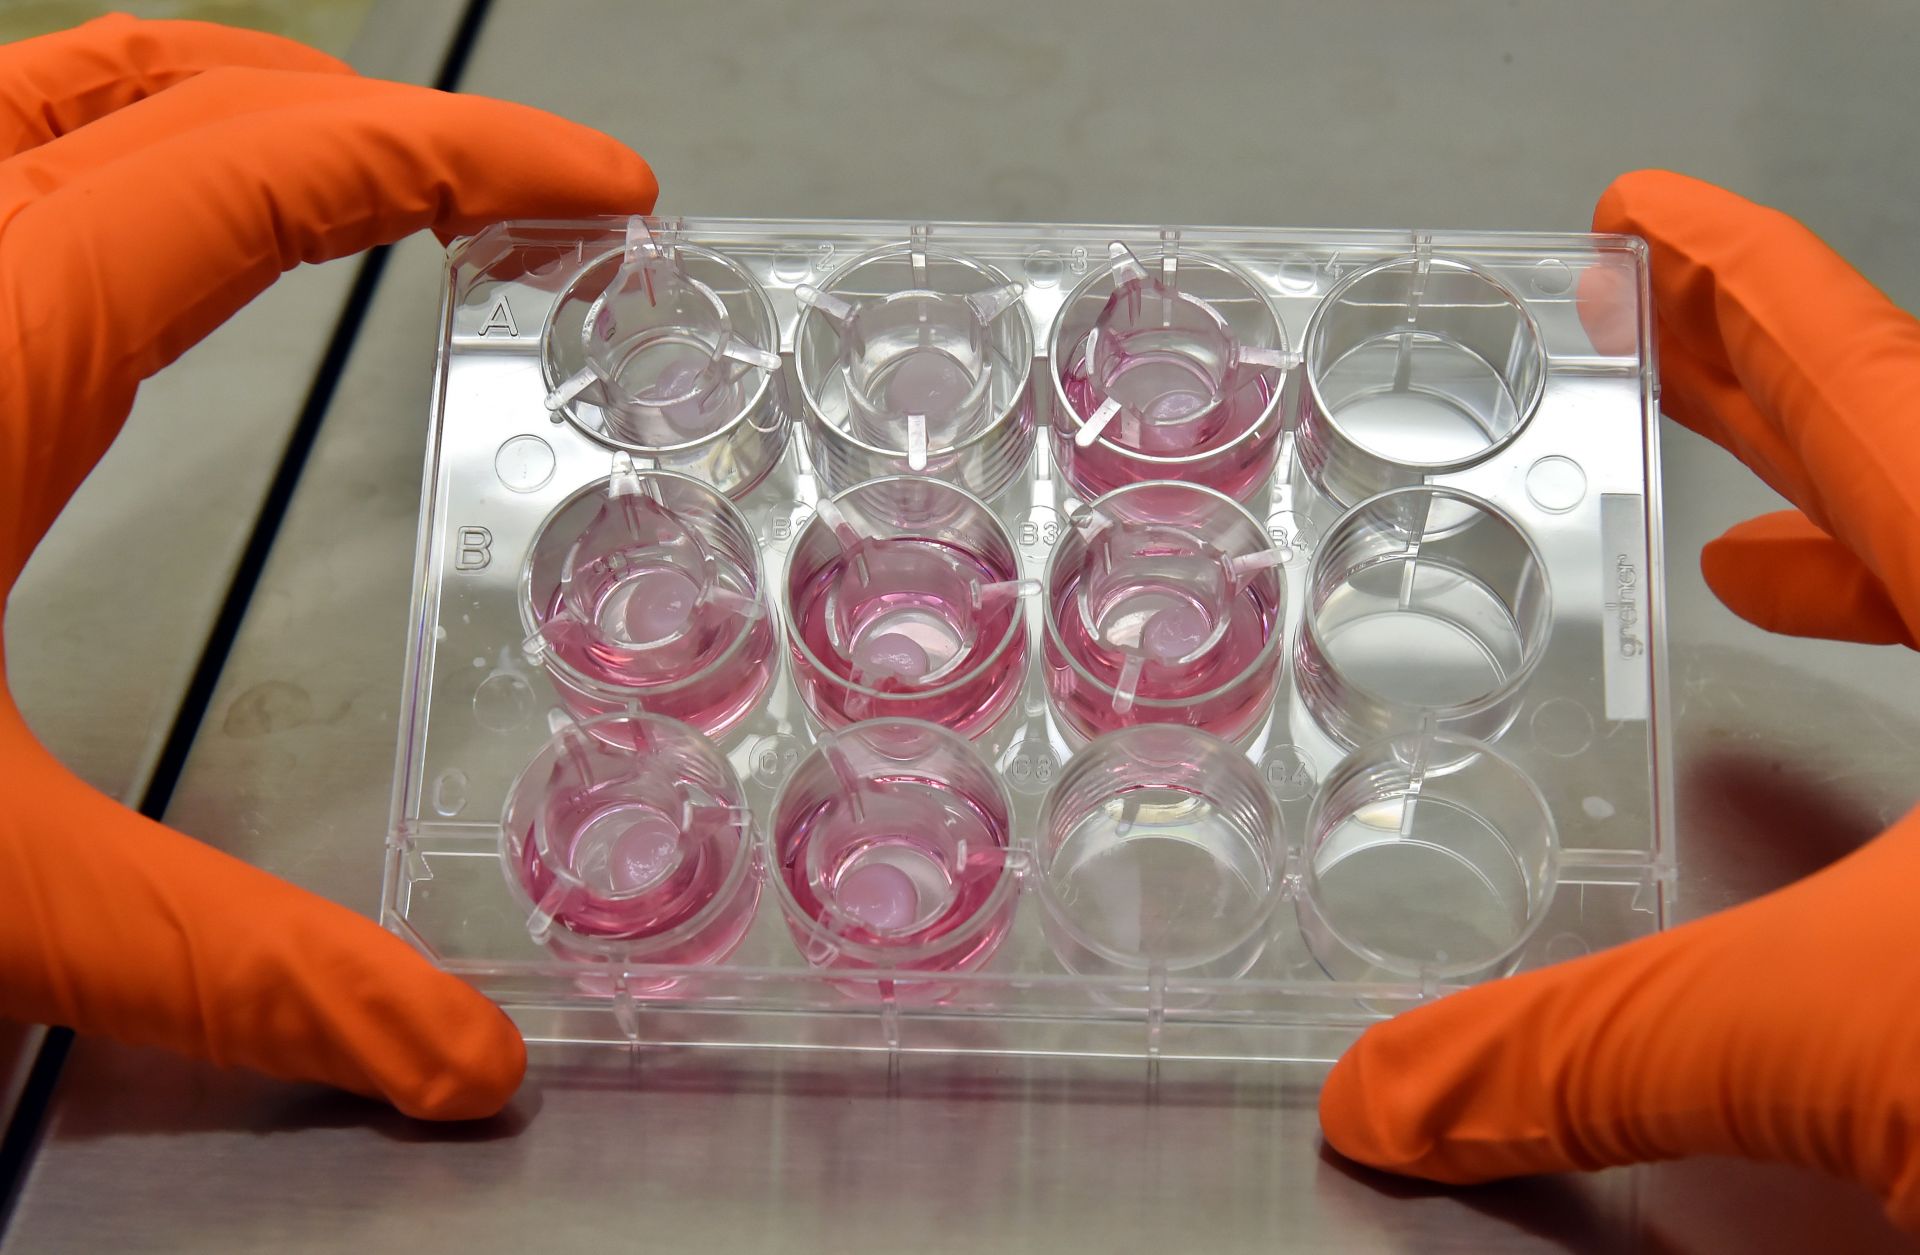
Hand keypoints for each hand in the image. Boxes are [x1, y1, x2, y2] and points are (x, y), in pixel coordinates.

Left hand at [0, 15, 656, 1118]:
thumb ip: (242, 971)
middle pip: (185, 83)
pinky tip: (131, 257)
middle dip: (380, 118)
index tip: (597, 186)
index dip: (470, 154)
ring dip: (242, 109)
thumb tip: (454, 1066)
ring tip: (359, 178)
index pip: (281, 170)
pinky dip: (117, 154)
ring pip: (59, 82)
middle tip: (506, 194)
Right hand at [1317, 169, 1919, 1229]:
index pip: (1861, 374)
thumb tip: (1390, 1102)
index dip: (1727, 281)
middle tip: (1650, 344)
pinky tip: (1899, 766)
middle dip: (1765, 385)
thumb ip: (1593, 1056)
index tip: (1634, 213)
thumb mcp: (1846, 1042)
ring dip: (1874, 543)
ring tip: (1761, 551)